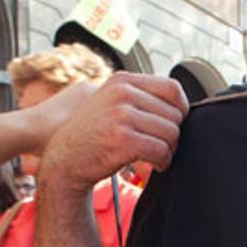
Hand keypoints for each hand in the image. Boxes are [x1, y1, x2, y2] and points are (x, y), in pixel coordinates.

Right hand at [36, 72, 187, 200]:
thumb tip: (182, 105)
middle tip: (159, 146)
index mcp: (122, 81)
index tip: (175, 123)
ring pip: (171, 133)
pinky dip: (162, 162)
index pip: (172, 88)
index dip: (181, 108)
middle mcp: (122, 93)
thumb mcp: (111, 103)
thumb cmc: (94, 134)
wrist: (65, 159)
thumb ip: (140, 97)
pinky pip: (161, 151)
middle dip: (172, 135)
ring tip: (154, 156)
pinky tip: (153, 165)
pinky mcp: (123, 139)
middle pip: (175, 114)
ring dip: (168, 150)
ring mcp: (121, 115)